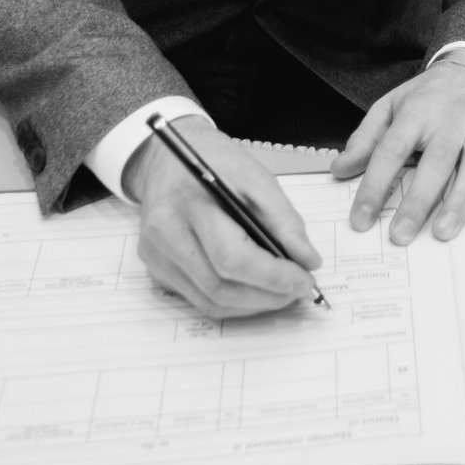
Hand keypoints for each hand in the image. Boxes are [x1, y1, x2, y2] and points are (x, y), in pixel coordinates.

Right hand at [122, 122, 323, 316]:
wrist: (169, 159)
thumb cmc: (215, 162)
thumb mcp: (257, 177)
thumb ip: (284, 220)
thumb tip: (308, 261)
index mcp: (190, 203)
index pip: (231, 257)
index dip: (273, 276)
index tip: (305, 279)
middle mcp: (165, 234)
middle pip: (219, 286)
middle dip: (268, 295)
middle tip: (299, 289)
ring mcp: (156, 256)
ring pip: (210, 301)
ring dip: (253, 305)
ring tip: (282, 292)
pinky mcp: (157, 269)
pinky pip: (199, 299)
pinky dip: (233, 301)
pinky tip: (255, 289)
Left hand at [332, 61, 464, 244]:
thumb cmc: (424, 99)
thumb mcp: (388, 108)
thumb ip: (365, 139)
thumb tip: (340, 170)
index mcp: (417, 111)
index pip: (391, 149)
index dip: (374, 185)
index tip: (360, 219)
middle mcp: (453, 118)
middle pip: (436, 161)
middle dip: (418, 201)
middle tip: (401, 236)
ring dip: (461, 200)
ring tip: (443, 232)